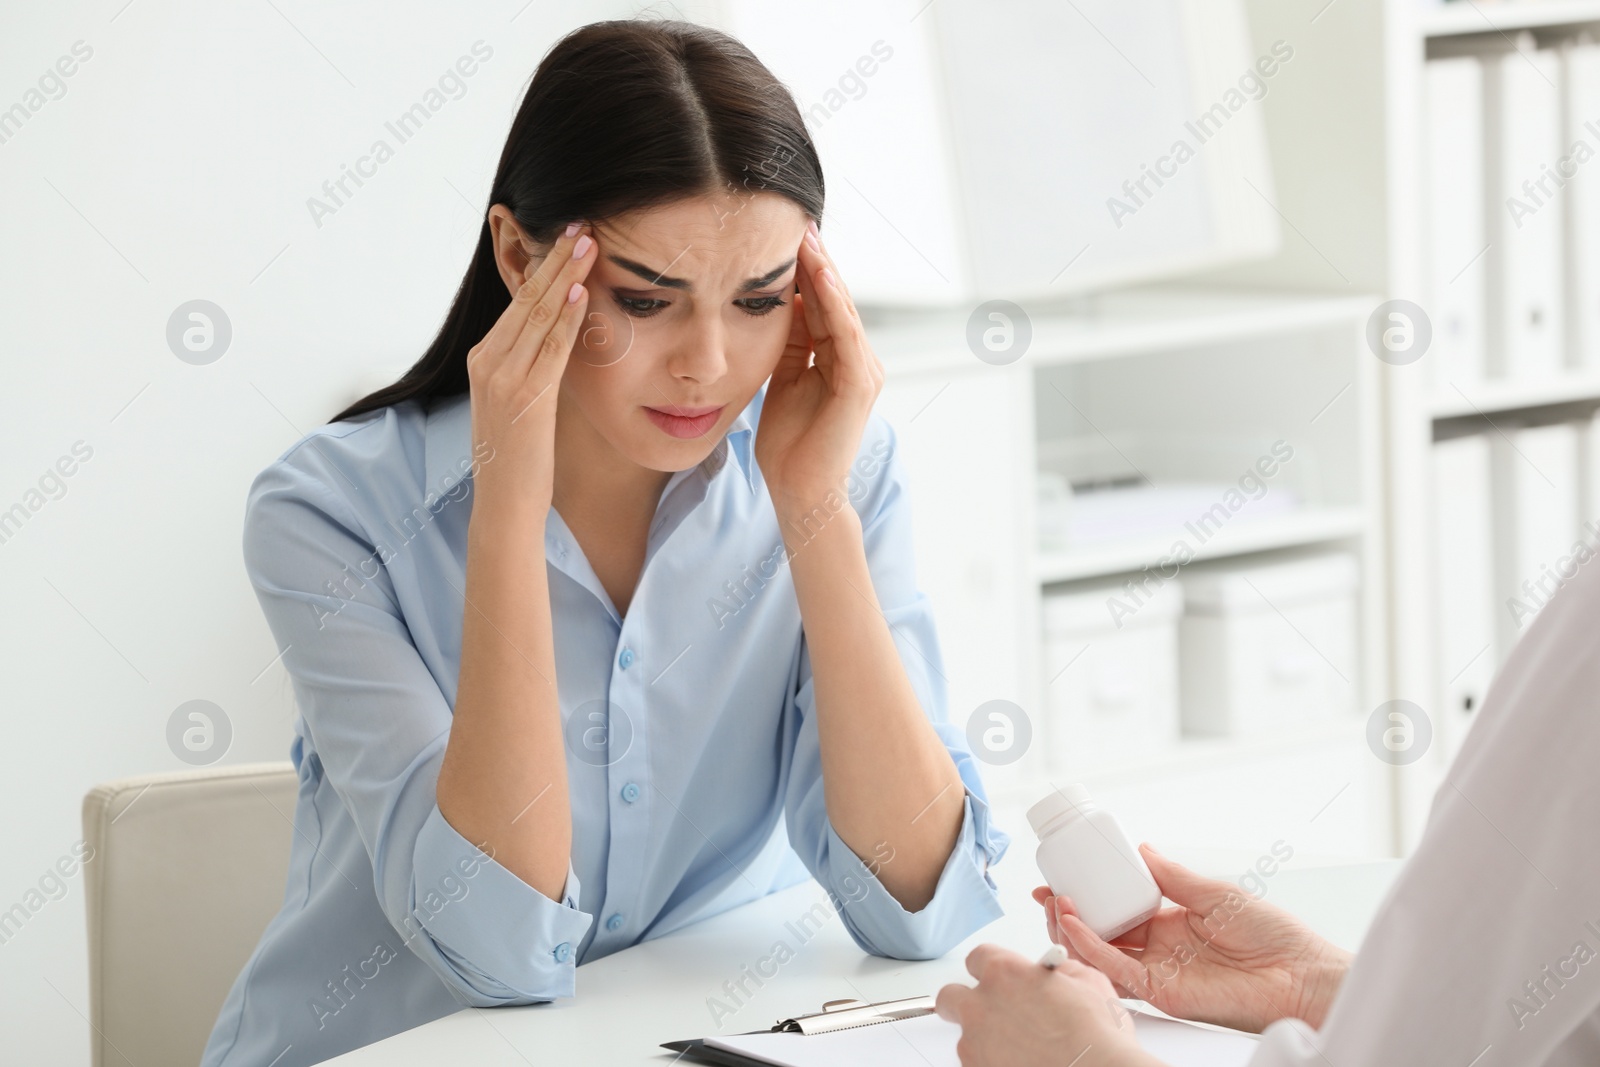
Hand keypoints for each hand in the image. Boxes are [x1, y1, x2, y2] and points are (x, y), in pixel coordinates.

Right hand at [465, 220, 596, 514]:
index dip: (544, 268)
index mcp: (484, 359)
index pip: (517, 303)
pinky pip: (550, 347)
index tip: (568, 239)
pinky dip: (567, 316)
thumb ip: (530, 366)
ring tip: (588, 243)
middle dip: (556, 259)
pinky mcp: (524, 396)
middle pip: (526, 299)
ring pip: (538, 314)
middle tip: (582, 225)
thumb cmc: (518, 456)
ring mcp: (502, 377)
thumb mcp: (519, 402)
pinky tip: (583, 291)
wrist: (504, 502)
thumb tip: (558, 335)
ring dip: (566, 275)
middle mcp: (487, 361)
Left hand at [754, 220, 884, 522]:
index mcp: (836, 358)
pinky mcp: (858, 385)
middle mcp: (855, 359)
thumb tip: (773, 302)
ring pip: (843, 310)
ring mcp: (862, 371)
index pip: (821, 303)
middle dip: (815, 262)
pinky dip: (833, 303)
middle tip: (796, 221)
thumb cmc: (788, 444)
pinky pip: (846, 334)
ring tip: (807, 237)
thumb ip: (786, 343)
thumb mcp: (780, 379)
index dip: (804, 270)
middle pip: (834, 299)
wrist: (800, 490)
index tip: (783, 236)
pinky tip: (818, 276)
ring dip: (825, 272)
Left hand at [935, 944, 1161, 1066]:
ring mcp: (975, 1043)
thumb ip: (1060, 971)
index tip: (1001, 980)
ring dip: (986, 1038)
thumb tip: (1053, 974)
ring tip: (1021, 1048)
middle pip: (952, 996)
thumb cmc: (1095, 1036)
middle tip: (990, 1013)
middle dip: (965, 1002)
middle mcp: (981, 1005)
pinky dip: (993, 1062)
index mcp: (1004, 973)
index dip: (991, 969)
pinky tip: (1022, 1062)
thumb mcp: (1088, 982)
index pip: (978, 958)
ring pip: (967, 1035)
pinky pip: (977, 1063)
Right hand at [1032, 844, 1351, 1033]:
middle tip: (1047, 894)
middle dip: (1068, 914)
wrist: (1302, 974)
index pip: (1119, 909)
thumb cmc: (1275, 937)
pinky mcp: (1162, 992)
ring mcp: (1159, 971)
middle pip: (1102, 933)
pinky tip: (1078, 927)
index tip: (1063, 879)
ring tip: (1055, 905)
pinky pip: (1118, 972)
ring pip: (1101, 955)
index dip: (1089, 896)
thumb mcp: (1217, 892)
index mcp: (1173, 923)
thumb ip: (1175, 876)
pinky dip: (1093, 950)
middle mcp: (1160, 949)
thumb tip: (1142, 849)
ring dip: (1073, 931)